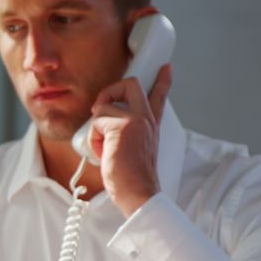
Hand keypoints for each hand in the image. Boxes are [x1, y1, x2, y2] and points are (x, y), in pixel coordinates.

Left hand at [88, 64, 172, 217]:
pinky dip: (93, 141)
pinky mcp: (121, 127)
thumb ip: (124, 133)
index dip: (162, 81)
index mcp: (151, 125)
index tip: (166, 67)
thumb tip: (101, 121)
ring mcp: (135, 120)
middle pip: (130, 84)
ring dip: (96, 131)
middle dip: (110, 91)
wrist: (138, 194)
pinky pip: (95, 124)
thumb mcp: (133, 150)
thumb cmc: (132, 178)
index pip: (158, 97)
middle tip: (102, 110)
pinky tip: (104, 154)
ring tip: (106, 150)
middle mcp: (147, 119)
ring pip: (103, 108)